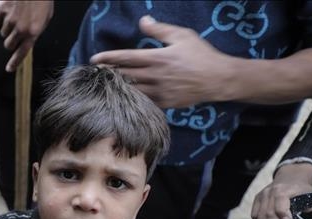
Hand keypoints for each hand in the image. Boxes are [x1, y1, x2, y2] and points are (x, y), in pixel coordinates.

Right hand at [0, 0, 52, 71]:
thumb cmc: (41, 0)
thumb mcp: (45, 17)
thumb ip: (36, 31)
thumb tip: (27, 41)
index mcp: (34, 32)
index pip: (22, 53)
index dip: (14, 62)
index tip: (9, 69)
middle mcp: (21, 29)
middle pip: (8, 45)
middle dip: (11, 41)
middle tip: (15, 31)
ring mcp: (9, 20)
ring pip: (2, 33)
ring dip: (6, 28)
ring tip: (14, 15)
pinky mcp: (1, 10)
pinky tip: (6, 11)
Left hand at [90, 15, 236, 107]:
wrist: (218, 79)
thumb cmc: (201, 55)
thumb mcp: (182, 36)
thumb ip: (160, 30)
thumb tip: (143, 21)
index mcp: (157, 58)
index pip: (126, 58)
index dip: (108, 58)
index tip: (94, 60)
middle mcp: (155, 77)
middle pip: (124, 76)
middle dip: (107, 74)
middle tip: (94, 73)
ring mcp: (159, 92)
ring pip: (131, 91)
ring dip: (116, 88)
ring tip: (104, 86)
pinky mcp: (165, 103)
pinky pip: (143, 103)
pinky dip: (132, 100)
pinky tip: (123, 98)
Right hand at [251, 163, 311, 218]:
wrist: (289, 176)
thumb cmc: (300, 188)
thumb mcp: (308, 193)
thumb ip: (307, 205)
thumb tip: (307, 214)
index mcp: (283, 189)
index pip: (280, 201)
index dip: (283, 212)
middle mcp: (270, 193)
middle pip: (268, 213)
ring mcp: (262, 196)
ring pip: (259, 216)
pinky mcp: (256, 200)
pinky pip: (254, 215)